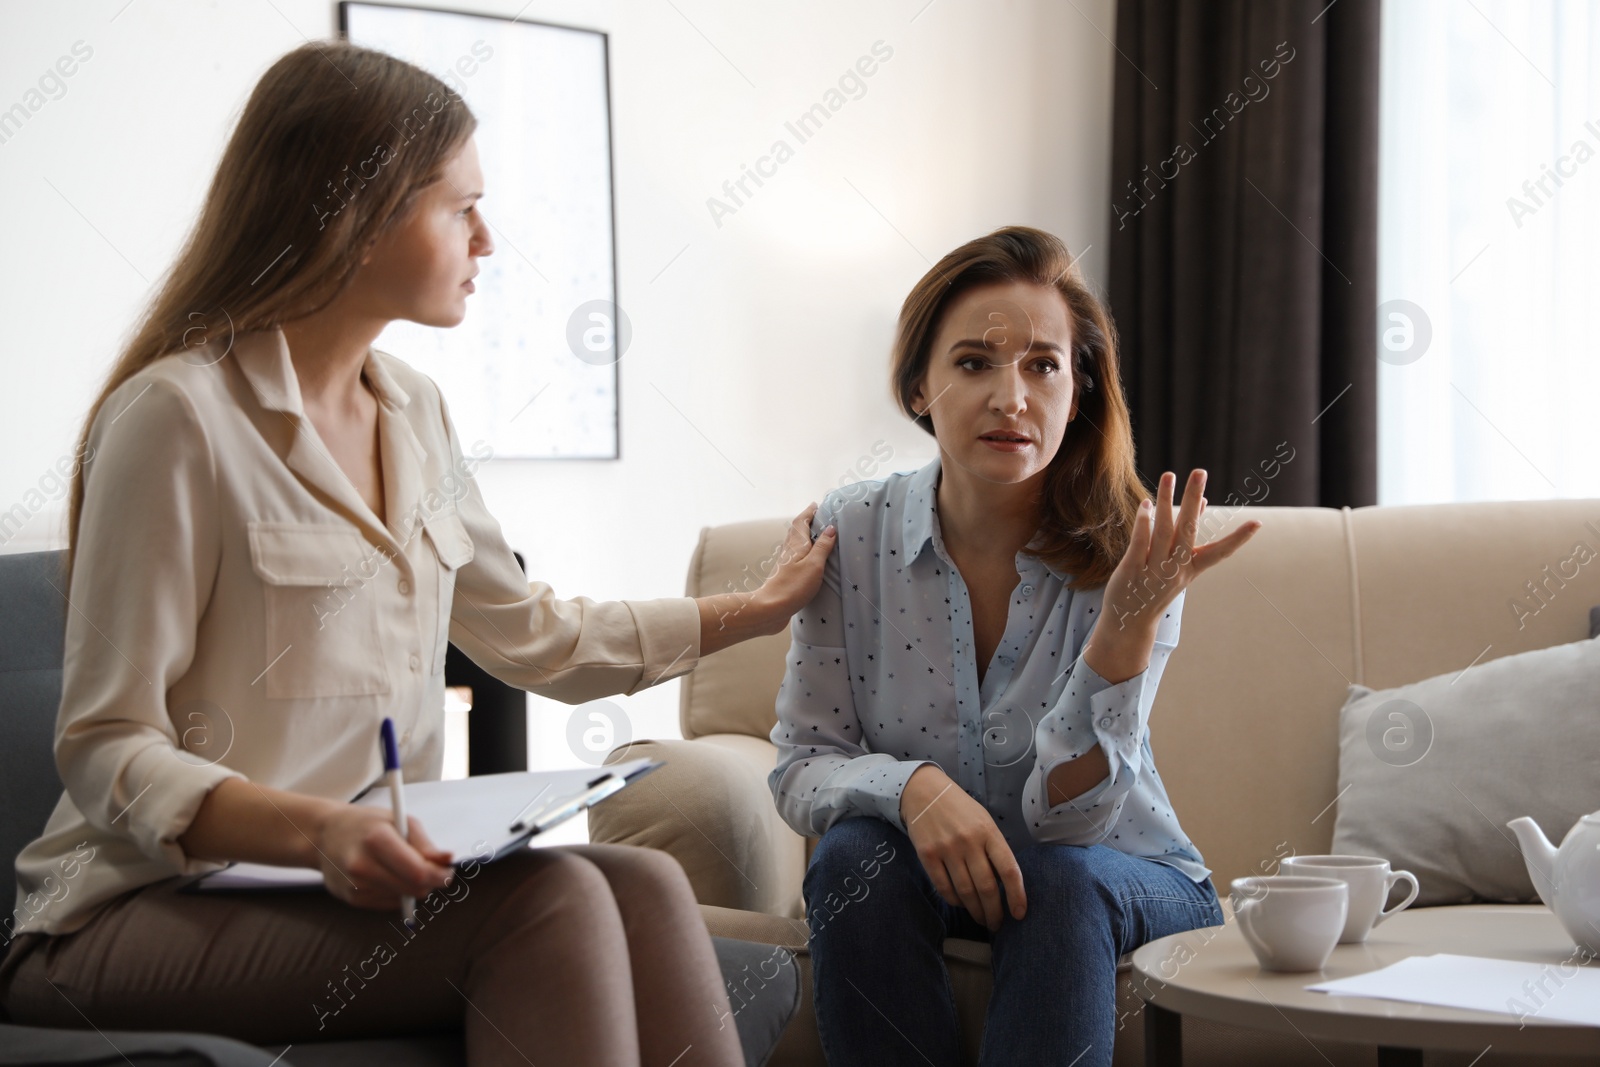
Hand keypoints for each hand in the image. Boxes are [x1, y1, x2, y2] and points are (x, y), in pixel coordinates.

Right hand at [315, 804, 453, 909]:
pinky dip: (397, 893)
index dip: (439, 876)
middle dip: (430, 883)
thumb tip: (448, 860)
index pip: (417, 872)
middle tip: (434, 871)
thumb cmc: (368, 825)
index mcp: (376, 840)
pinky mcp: (352, 899)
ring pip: (403, 899)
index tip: (448, 872)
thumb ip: (425, 844)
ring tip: (403, 867)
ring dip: (413, 888)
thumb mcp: (399, 821)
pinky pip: (389, 904)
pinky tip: (387, 876)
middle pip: (413, 889)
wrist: (324, 836)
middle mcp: (362, 866)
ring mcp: (354, 885)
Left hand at [750, 503, 837, 634]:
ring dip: (804, 535)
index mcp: (796, 544)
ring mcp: (785, 563)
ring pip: (794, 543)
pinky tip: (808, 558)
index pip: (801, 522)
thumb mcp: (814, 564)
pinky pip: (795, 555)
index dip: (809, 512)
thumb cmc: (793, 585)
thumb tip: (831, 528)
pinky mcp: (785, 574)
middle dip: (806, 521)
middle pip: (796, 530)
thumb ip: (823, 546)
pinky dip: (803, 550)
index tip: (817, 504)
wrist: (771, 608)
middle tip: (818, 516)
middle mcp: (788, 550)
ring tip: (816, 535)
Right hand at [899, 764, 1026, 930]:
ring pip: (966, 892)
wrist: (924, 792)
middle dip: (994, 912)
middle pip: (987, 887)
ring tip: (981, 919)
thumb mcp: (984, 821)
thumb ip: (993, 849)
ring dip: (975, 911)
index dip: (1017, 896)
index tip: (1019, 914)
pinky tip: (961, 904)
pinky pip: (944, 887)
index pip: (1009, 870)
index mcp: (989, 832)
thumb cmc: (960, 809)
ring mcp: (947, 849)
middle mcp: (969, 841)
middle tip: (997, 925)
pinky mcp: (927, 855)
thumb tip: (1003, 885)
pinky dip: (954, 901)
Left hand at [1101, 469, 1260, 635]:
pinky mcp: (1132, 570)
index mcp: (1191, 569)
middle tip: (1200, 471)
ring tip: (1169, 475)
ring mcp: (1154, 570)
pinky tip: (1146, 503)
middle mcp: (1176, 569)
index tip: (1258, 523)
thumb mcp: (1176, 565)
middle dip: (1193, 499)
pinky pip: (1139, 542)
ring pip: (1163, 530)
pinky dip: (1143, 522)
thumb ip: (1187, 534)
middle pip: (1188, 530)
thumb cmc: (1155, 587)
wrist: (1129, 621)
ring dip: (1165, 500)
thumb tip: (1201, 502)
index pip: (1220, 553)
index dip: (1238, 539)